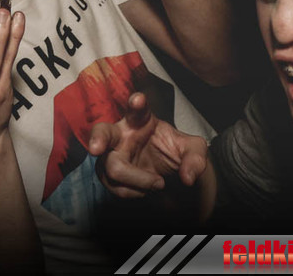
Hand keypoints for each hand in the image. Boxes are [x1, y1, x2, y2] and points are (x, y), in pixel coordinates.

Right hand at [88, 92, 207, 198]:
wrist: (167, 174)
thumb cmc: (173, 152)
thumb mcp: (193, 150)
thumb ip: (195, 158)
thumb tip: (188, 177)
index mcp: (140, 120)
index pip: (138, 109)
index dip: (136, 103)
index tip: (138, 100)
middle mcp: (121, 134)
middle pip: (102, 132)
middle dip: (98, 139)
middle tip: (97, 149)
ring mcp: (111, 154)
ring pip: (112, 168)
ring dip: (137, 180)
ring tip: (158, 183)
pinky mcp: (107, 174)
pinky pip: (114, 186)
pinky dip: (134, 192)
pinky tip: (145, 188)